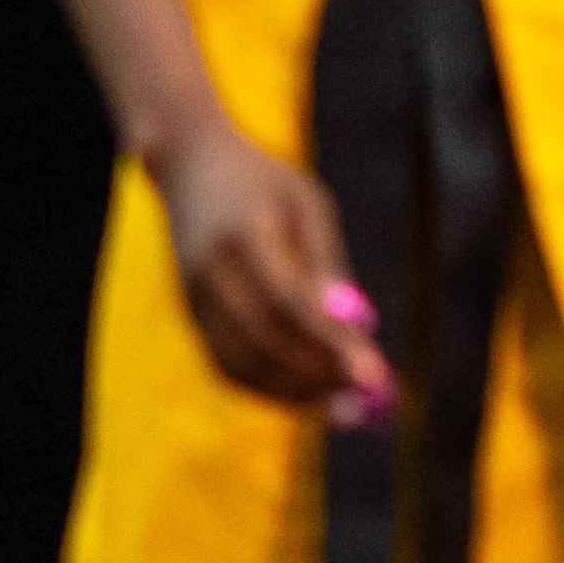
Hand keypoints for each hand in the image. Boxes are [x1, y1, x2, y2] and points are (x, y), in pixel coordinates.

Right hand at [153, 120, 390, 416]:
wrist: (190, 167)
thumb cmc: (263, 182)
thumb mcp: (308, 205)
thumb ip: (328, 265)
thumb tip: (358, 330)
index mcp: (245, 236)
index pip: (290, 305)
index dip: (331, 344)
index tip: (373, 374)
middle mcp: (211, 273)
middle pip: (266, 343)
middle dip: (320, 375)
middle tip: (366, 391)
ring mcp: (195, 298)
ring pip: (245, 366)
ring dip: (295, 390)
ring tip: (341, 395)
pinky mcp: (191, 316)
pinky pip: (228, 367)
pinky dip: (267, 388)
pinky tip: (303, 388)